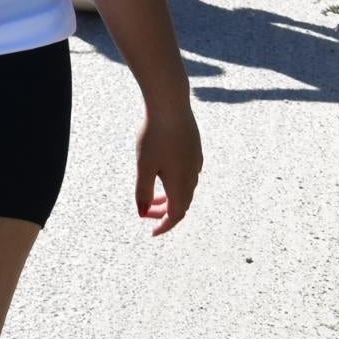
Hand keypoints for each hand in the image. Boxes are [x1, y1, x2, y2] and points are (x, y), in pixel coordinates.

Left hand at [135, 97, 202, 234]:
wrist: (171, 105)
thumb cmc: (155, 135)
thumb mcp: (144, 165)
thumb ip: (143, 191)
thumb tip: (142, 212)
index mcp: (181, 183)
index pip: (176, 214)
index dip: (164, 226)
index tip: (152, 233)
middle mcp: (192, 175)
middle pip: (181, 204)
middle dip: (164, 212)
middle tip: (146, 213)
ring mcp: (196, 163)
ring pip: (185, 190)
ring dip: (169, 198)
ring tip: (152, 197)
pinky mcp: (194, 151)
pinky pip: (187, 176)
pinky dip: (175, 184)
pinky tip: (163, 174)